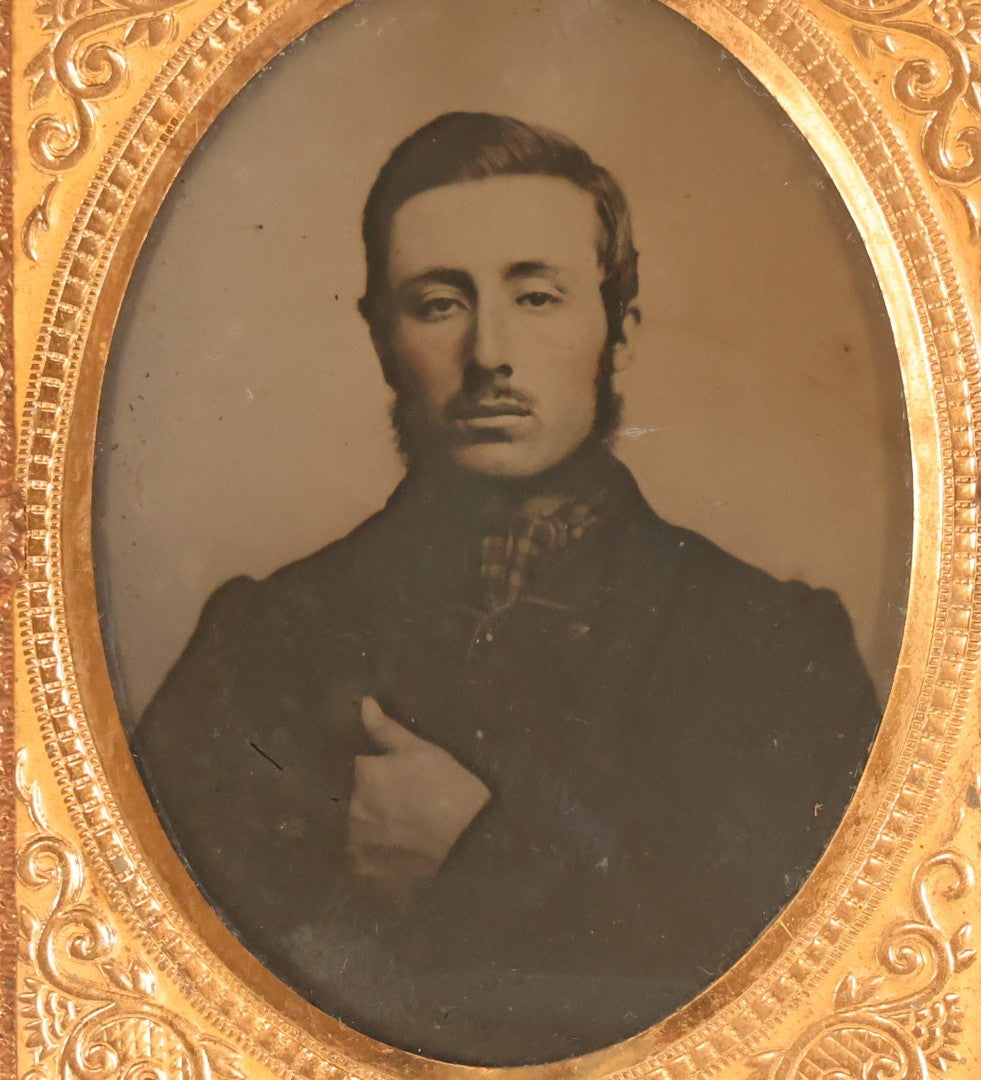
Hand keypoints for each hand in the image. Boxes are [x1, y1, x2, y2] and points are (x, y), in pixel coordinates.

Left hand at [348, 698, 489, 894]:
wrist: (471, 839)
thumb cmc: (449, 787)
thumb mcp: (421, 750)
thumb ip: (386, 729)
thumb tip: (363, 703)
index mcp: (365, 774)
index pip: (364, 767)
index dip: (384, 771)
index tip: (406, 778)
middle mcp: (354, 807)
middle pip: (360, 797)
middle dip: (378, 797)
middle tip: (411, 803)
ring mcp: (360, 841)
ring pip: (361, 826)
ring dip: (376, 825)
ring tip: (409, 829)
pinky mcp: (369, 868)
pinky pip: (363, 858)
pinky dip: (376, 854)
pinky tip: (400, 852)